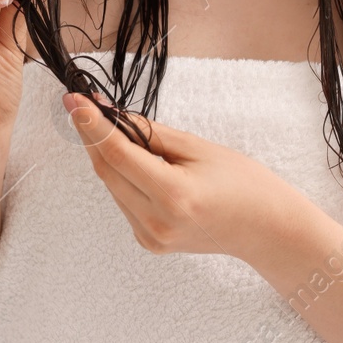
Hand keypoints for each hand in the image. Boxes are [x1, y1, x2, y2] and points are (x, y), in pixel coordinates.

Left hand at [64, 90, 306, 264]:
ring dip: (105, 155)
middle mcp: (156, 223)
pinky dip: (121, 177)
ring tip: (109, 127)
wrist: (267, 230)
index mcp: (173, 196)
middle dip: (90, 135)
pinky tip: (132, 161)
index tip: (74, 99)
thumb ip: (148, 132)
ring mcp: (151, 238)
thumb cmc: (243, 183)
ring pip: (112, 186)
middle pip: (107, 172)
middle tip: (80, 104)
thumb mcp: (198, 147)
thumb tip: (107, 114)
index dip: (91, 124)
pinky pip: (124, 202)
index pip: (117, 155)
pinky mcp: (149, 243)